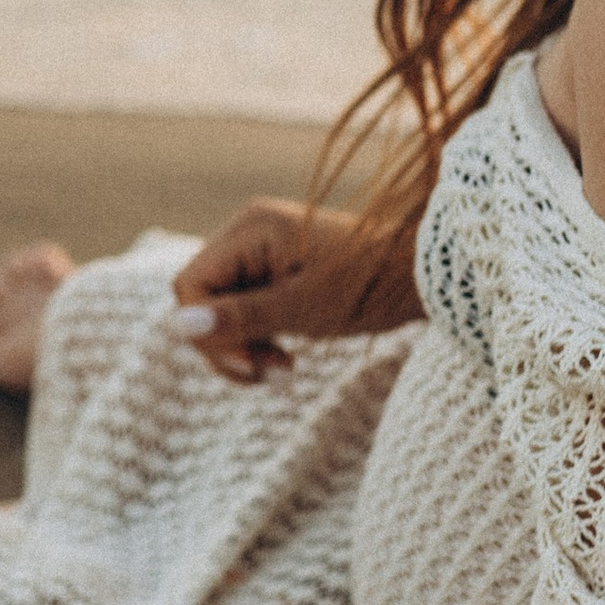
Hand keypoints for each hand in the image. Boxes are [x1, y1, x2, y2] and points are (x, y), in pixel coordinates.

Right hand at [169, 199, 420, 384]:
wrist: (429, 276)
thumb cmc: (370, 288)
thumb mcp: (302, 310)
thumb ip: (237, 318)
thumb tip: (175, 325)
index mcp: (249, 229)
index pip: (189, 286)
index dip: (207, 334)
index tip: (251, 367)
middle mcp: (248, 230)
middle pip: (200, 298)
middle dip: (227, 344)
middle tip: (272, 376)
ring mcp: (261, 247)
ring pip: (220, 307)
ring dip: (244, 346)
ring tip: (284, 370)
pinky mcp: (276, 266)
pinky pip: (245, 305)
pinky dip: (259, 336)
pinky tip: (286, 355)